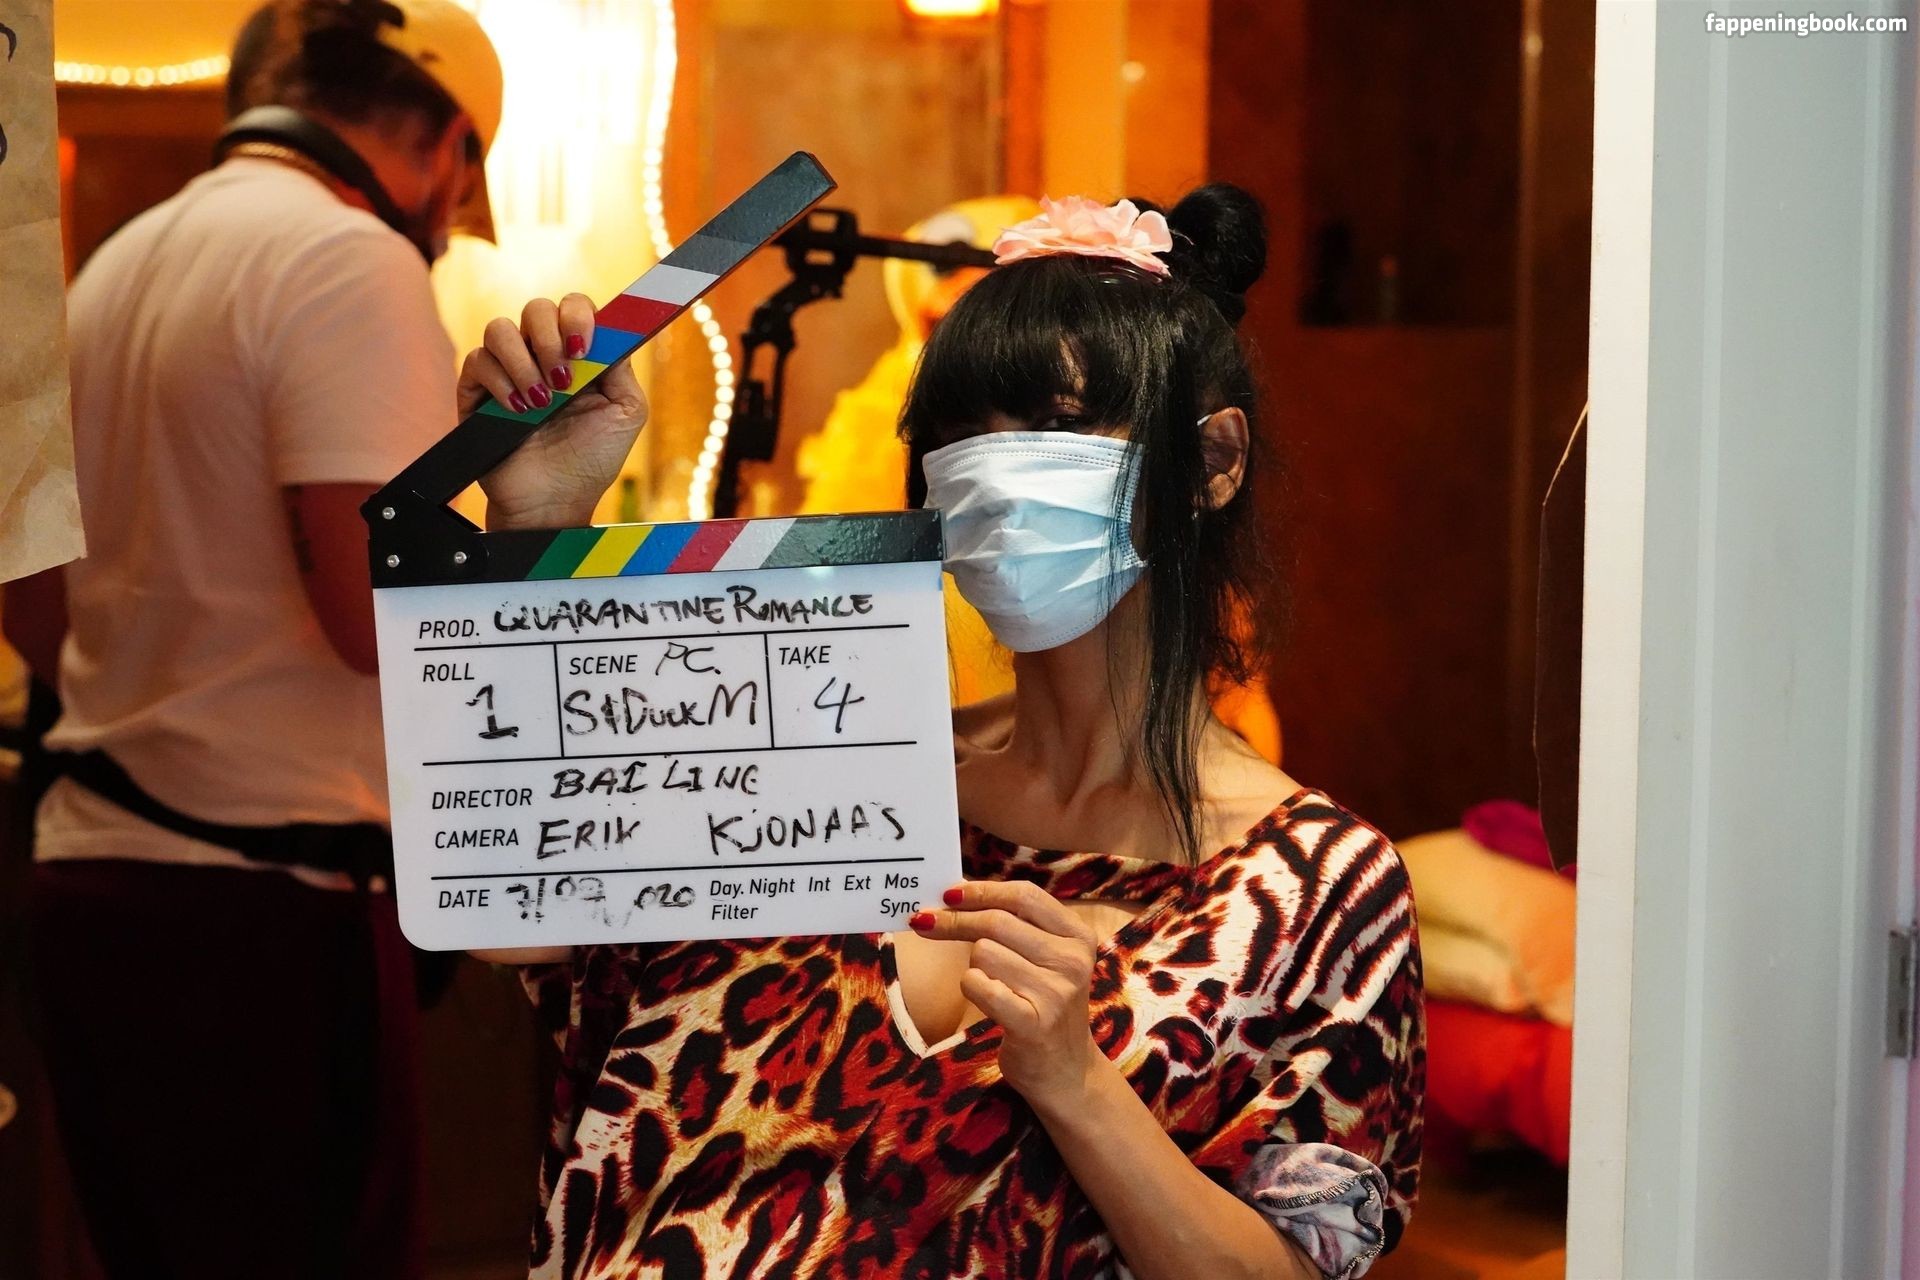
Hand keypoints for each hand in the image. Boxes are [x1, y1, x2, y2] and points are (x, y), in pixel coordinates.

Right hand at [461, 294, 648, 530]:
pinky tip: (518, 410)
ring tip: (541, 401)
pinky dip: (500, 381)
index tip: (583, 348)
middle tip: (563, 379)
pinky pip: (478, 360)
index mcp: (579, 355)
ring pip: (500, 327)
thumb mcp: (625, 411)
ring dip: (524, 361)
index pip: (574, 307)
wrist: (553, 501)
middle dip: (550, 337)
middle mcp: (541, 355)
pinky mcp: (476, 390)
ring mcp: (507, 370)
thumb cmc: (592, 460)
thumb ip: (623, 365)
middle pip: (537, 308)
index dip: (578, 316)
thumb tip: (614, 328)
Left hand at [910, 880, 1102, 1111]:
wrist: (1066, 1071)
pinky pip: (978, 985)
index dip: (982, 890)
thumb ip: (1015, 925)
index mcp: (1077, 936)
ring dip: (972, 964)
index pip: (1024, 895)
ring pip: (983, 952)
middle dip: (954, 919)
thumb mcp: (1045, 960)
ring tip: (989, 983)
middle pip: (997, 921)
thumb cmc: (1044, 1006)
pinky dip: (970, 986)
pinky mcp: (1033, 1023)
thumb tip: (956, 892)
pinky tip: (983, 997)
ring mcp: (1055, 993)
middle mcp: (1071, 961)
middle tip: (925, 922)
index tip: (949, 893)